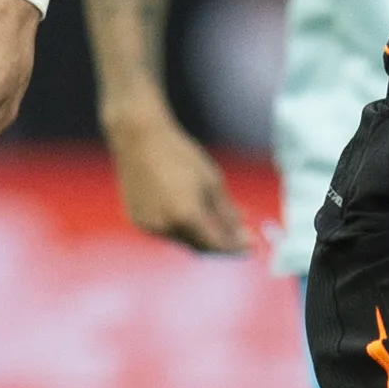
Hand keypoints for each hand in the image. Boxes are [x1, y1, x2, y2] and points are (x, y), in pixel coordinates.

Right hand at [105, 110, 252, 252]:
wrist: (139, 139)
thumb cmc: (180, 155)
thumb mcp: (212, 183)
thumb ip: (227, 214)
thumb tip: (243, 236)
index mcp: (187, 215)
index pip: (217, 244)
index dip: (235, 248)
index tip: (250, 246)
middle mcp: (166, 227)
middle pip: (200, 247)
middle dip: (220, 244)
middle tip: (237, 235)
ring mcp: (149, 226)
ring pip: (183, 241)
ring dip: (200, 236)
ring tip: (213, 218)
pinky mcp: (138, 222)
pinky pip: (166, 233)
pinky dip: (181, 229)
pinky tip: (187, 212)